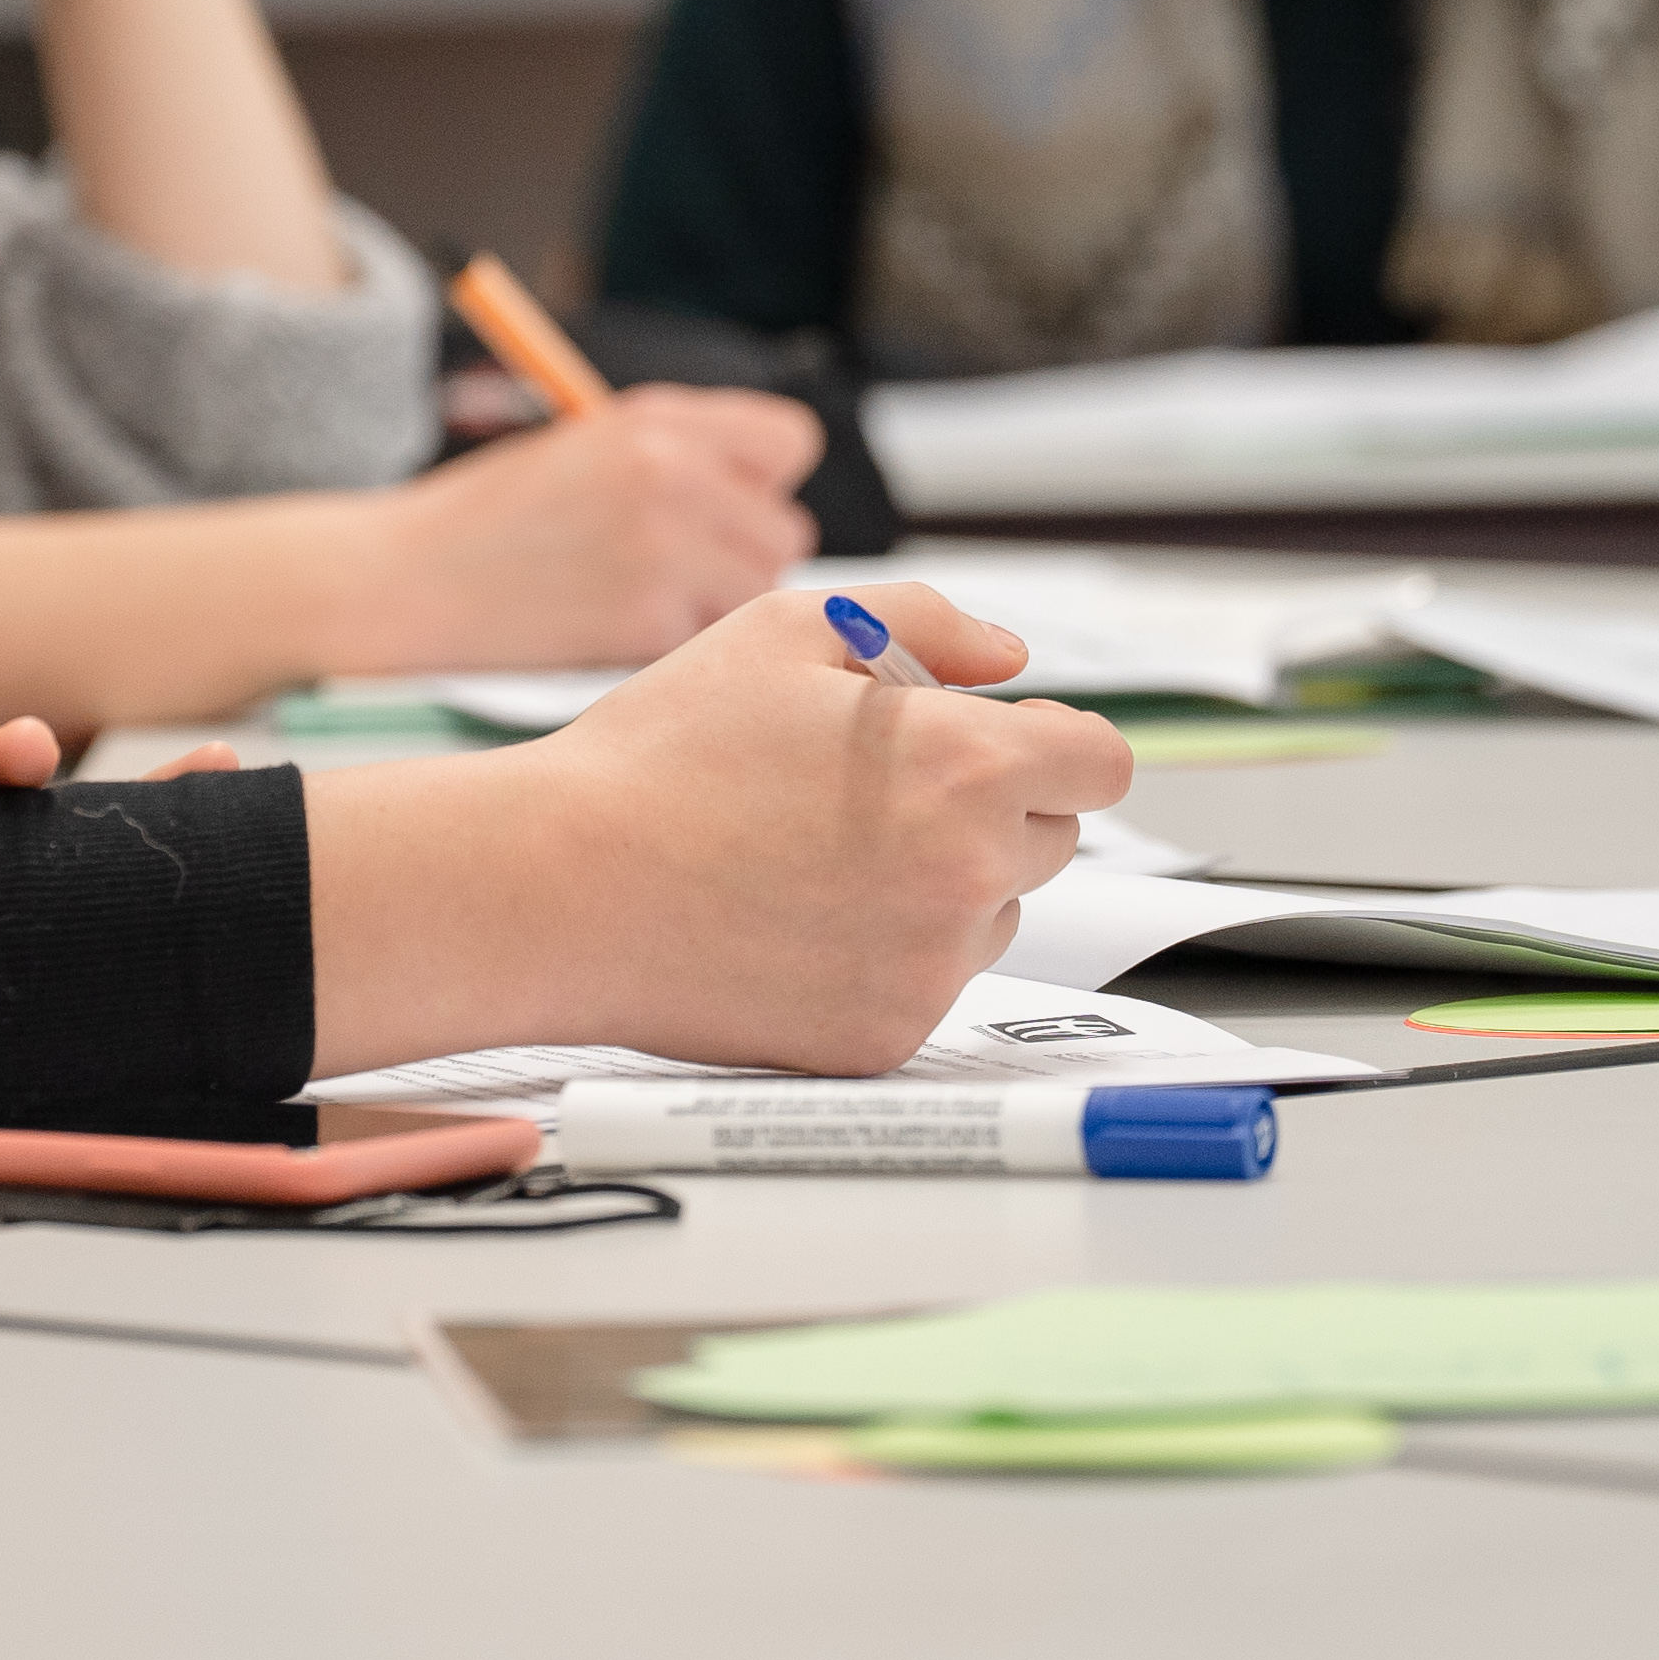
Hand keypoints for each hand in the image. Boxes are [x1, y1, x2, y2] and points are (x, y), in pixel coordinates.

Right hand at [350, 386, 820, 672]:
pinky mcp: (647, 619)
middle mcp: (671, 472)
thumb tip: (767, 496)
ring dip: (714, 607)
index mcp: (656, 419)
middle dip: (739, 556)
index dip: (759, 481)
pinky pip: (707, 640)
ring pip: (756, 594)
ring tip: (635, 600)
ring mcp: (663, 548)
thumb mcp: (586, 447)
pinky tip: (608, 629)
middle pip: (784, 531)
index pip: (789, 441)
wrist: (405, 580)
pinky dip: (671, 646)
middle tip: (669, 569)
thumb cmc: (493, 518)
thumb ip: (681, 457)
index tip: (721, 506)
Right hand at [508, 583, 1133, 1074]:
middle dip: (989, 804)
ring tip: (811, 853)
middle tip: (871, 788)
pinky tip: (789, 916)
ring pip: (987, 914)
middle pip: (1051, 838)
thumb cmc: (660, 756)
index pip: (1098, 763)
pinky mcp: (884, 1034)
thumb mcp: (786, 630)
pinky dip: (881, 951)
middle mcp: (967, 874)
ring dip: (939, 881)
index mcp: (963, 766)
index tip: (997, 737)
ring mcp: (929, 967)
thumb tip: (1010, 660)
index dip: (1050, 739)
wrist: (560, 889)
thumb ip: (926, 625)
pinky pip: (923, 981)